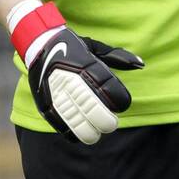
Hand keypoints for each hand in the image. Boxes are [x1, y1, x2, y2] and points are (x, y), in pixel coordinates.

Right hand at [29, 28, 143, 143]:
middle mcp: (69, 80)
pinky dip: (74, 134)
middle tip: (112, 123)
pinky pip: (61, 126)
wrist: (37, 45)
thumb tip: (141, 65)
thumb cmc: (72, 48)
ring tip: (98, 131)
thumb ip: (118, 57)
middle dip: (106, 121)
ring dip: (91, 131)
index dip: (119, 100)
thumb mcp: (94, 47)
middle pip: (91, 108)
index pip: (107, 87)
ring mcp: (55, 94)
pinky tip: (82, 132)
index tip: (123, 104)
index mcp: (84, 64)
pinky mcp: (44, 104)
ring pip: (76, 121)